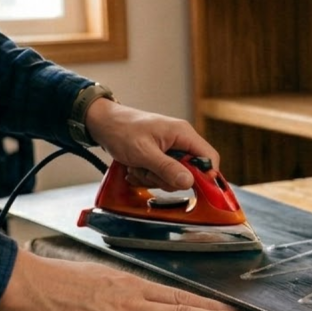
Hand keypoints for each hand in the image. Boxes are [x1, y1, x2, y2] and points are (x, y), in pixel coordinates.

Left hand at [84, 99, 217, 190]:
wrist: (102, 123)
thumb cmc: (121, 130)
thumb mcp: (143, 152)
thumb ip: (167, 168)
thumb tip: (189, 182)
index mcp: (183, 134)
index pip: (209, 157)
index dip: (206, 175)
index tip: (191, 187)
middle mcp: (181, 141)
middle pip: (190, 172)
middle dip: (168, 178)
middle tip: (148, 172)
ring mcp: (172, 149)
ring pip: (175, 176)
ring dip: (154, 178)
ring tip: (137, 168)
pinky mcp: (162, 156)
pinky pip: (163, 174)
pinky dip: (148, 176)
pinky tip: (135, 169)